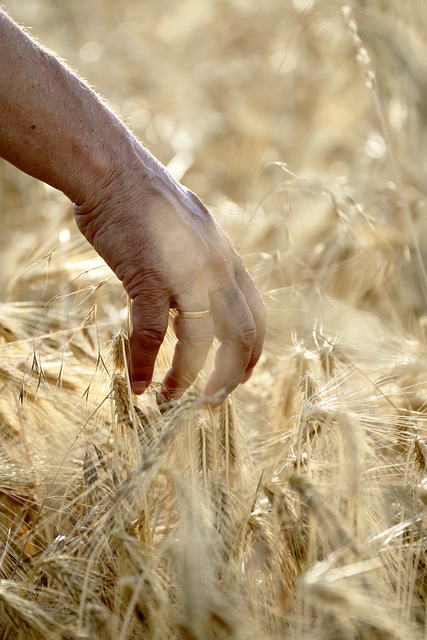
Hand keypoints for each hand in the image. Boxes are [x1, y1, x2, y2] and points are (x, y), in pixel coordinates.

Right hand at [74, 145, 265, 401]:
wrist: (113, 171)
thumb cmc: (143, 203)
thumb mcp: (186, 236)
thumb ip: (197, 271)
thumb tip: (188, 314)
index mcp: (226, 260)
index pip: (255, 316)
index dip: (251, 353)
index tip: (238, 378)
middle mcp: (216, 269)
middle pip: (241, 336)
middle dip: (230, 376)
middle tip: (212, 403)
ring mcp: (186, 273)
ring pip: (199, 343)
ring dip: (187, 380)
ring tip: (171, 400)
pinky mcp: (149, 276)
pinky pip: (153, 334)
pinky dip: (147, 364)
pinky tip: (138, 384)